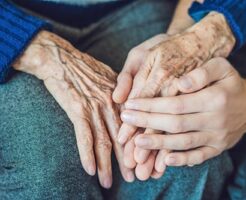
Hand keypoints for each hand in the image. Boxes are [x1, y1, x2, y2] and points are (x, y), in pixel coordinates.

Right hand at [13, 31, 133, 187]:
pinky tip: (90, 170)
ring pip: (105, 141)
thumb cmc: (86, 68)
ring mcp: (96, 107)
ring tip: (110, 182)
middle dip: (129, 160)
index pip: (136, 126)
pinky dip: (87, 155)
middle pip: (124, 137)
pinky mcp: (78, 110)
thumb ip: (123, 95)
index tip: (146, 160)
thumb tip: (130, 108)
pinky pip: (84, 137)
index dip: (140, 145)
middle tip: (136, 177)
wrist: (62, 58)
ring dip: (108, 165)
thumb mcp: (111, 78)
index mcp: (123, 98)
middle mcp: (113, 104)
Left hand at [122, 57, 245, 165]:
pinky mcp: (218, 148)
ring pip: (183, 143)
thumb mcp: (221, 66)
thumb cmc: (231, 83)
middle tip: (125, 120)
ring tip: (136, 142)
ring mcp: (217, 137)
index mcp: (215, 98)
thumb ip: (201, 72)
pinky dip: (181, 160)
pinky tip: (164, 160)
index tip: (131, 104)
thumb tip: (180, 84)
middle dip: (147, 123)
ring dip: (158, 144)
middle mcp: (216, 120)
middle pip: (175, 124)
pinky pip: (198, 157)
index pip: (176, 104)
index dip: (151, 105)